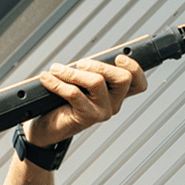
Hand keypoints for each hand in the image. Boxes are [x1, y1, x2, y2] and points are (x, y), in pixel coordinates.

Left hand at [25, 55, 147, 146]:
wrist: (48, 127)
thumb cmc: (63, 102)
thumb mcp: (79, 83)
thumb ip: (88, 71)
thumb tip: (86, 61)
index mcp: (116, 94)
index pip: (138, 83)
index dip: (134, 68)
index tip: (119, 57)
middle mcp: (114, 104)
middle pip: (123, 78)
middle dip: (100, 65)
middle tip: (79, 64)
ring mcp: (102, 112)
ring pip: (97, 82)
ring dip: (72, 72)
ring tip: (56, 70)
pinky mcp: (87, 117)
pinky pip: (74, 93)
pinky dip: (57, 83)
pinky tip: (46, 78)